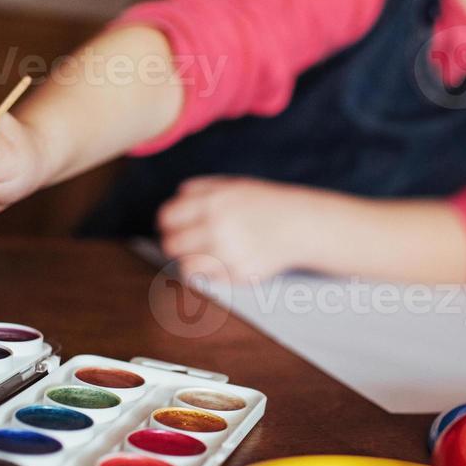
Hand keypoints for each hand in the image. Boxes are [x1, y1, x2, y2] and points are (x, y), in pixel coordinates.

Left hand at [156, 176, 320, 284]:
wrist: (299, 225)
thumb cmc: (264, 203)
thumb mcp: (232, 184)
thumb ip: (199, 189)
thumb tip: (174, 198)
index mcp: (212, 202)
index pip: (167, 218)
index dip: (166, 223)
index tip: (173, 227)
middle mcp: (217, 227)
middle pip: (171, 245)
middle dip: (175, 244)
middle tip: (186, 244)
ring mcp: (228, 253)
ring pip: (185, 267)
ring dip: (190, 262)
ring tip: (202, 256)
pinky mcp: (239, 274)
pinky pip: (209, 280)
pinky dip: (210, 274)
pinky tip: (221, 263)